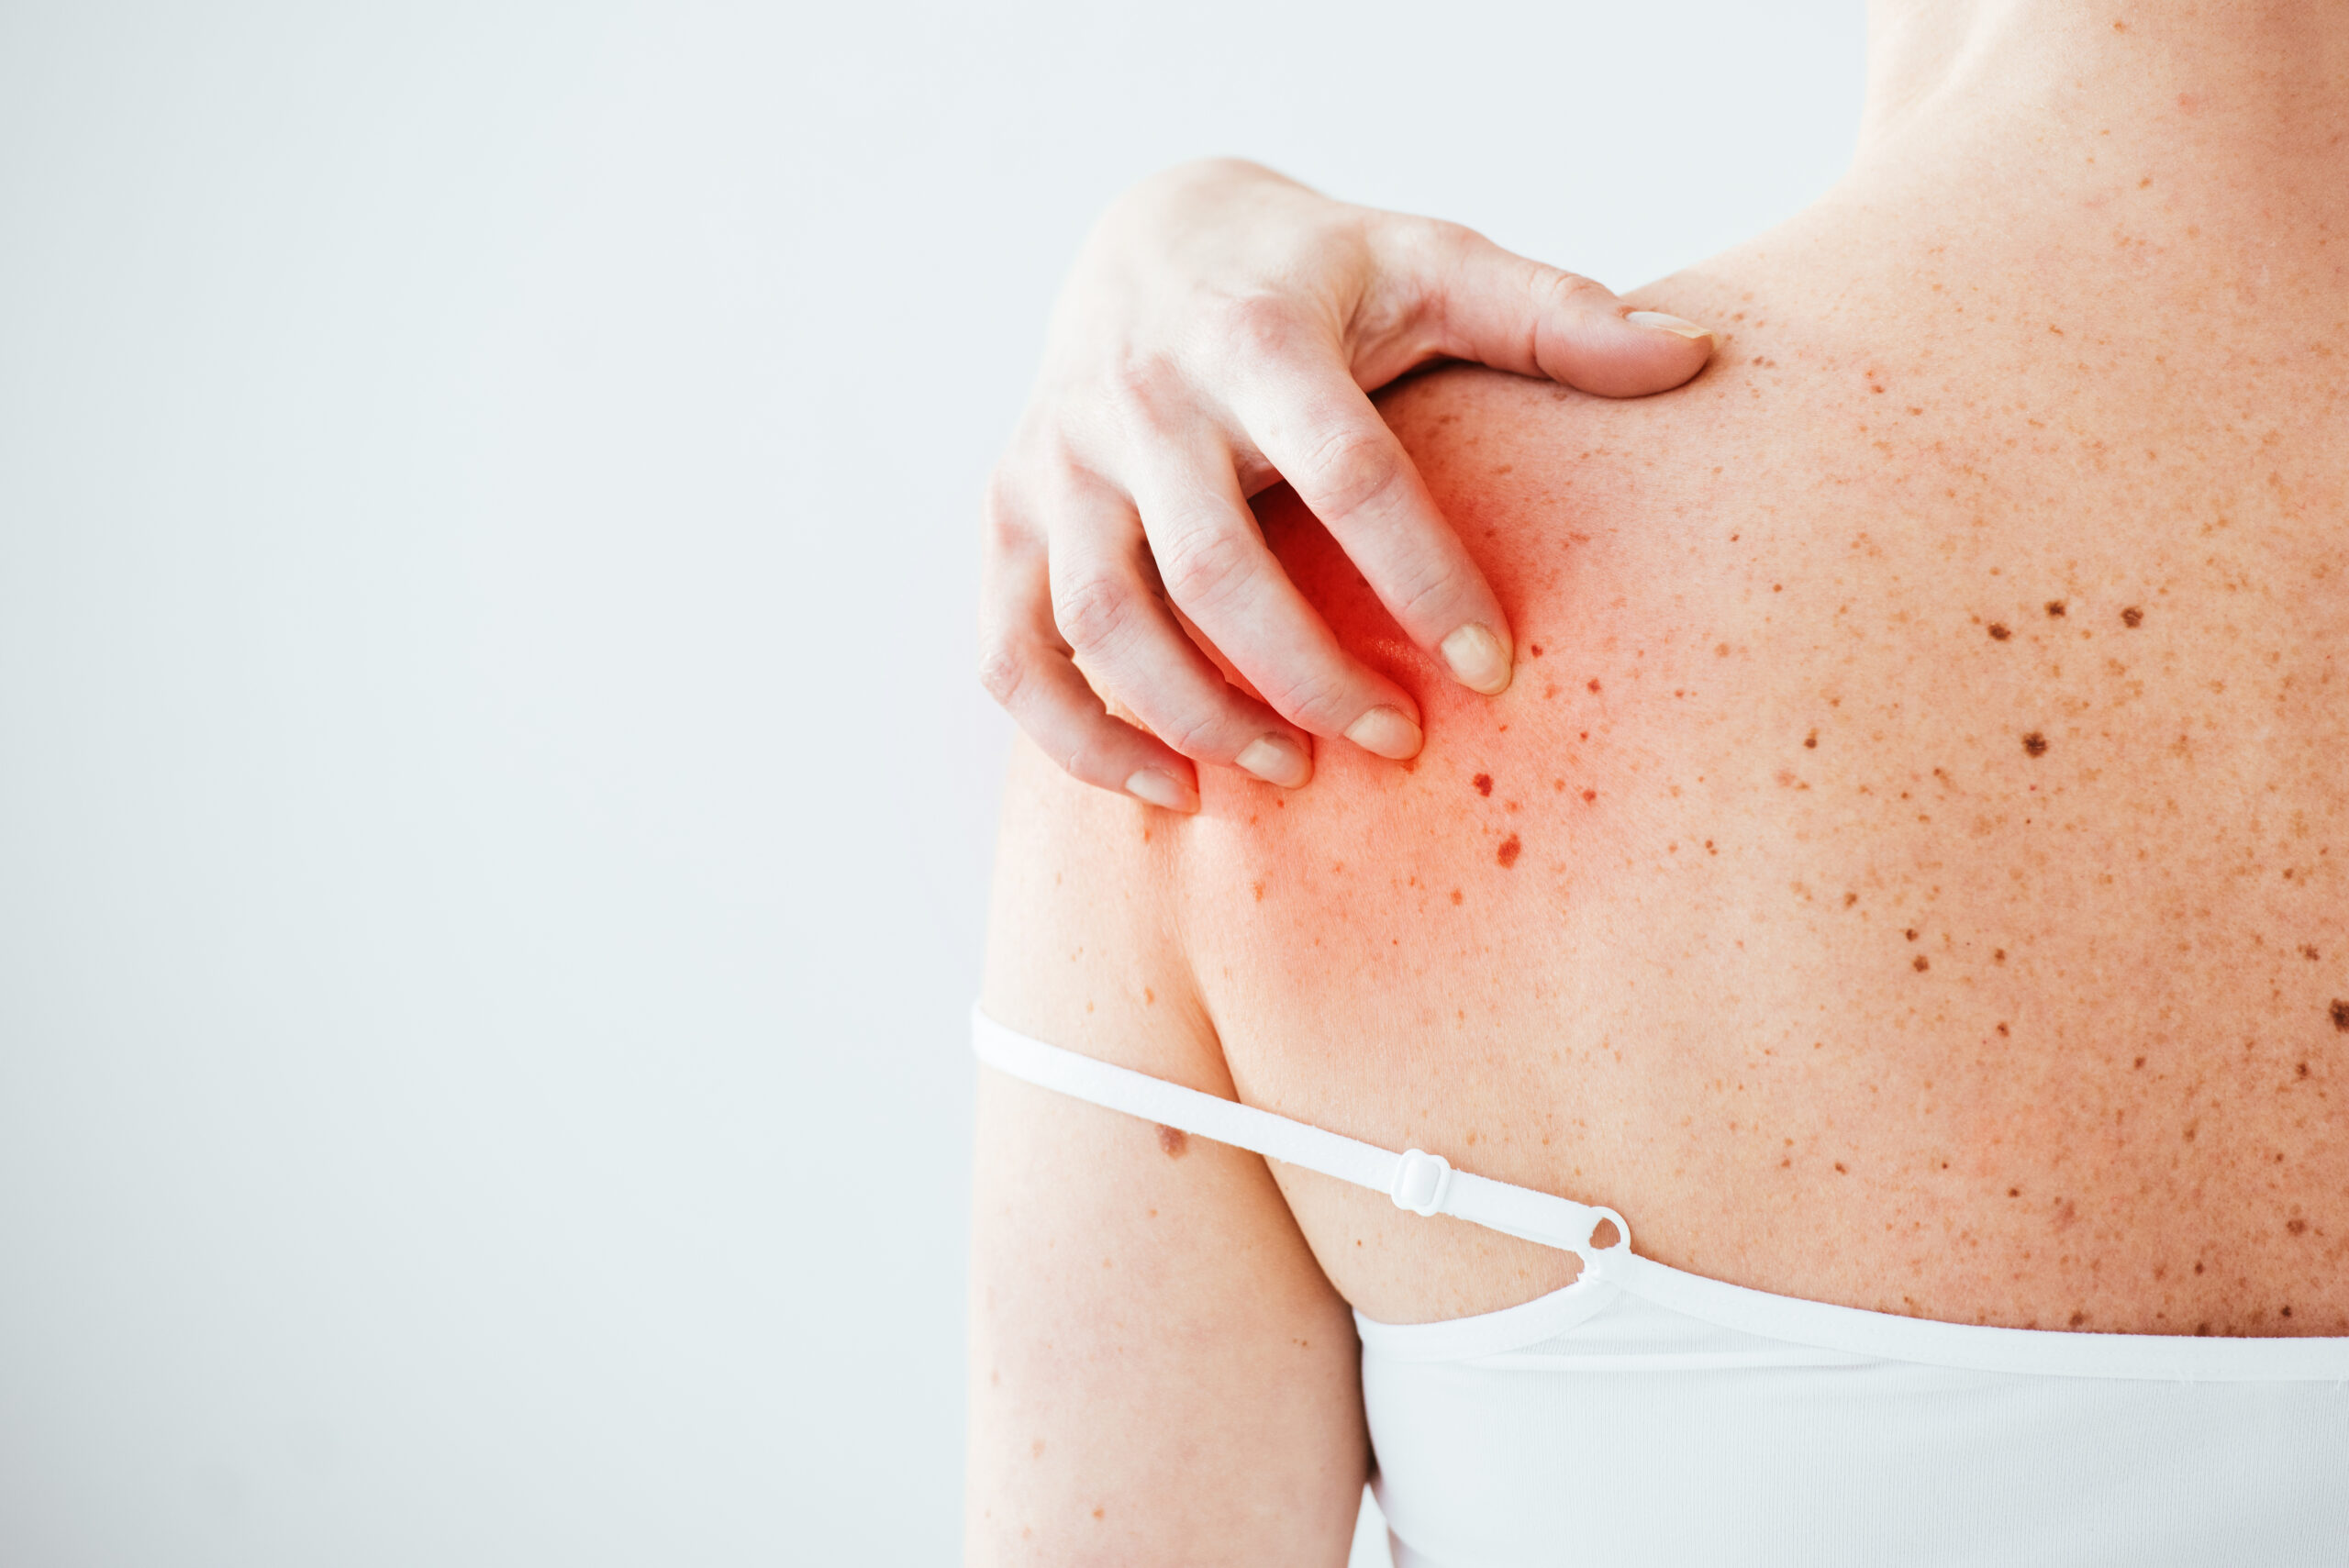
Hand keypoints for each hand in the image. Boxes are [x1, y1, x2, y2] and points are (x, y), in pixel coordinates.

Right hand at [980, 159, 1714, 811]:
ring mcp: (1056, 462)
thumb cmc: (1317, 276)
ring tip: (1289, 774)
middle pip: (1213, 569)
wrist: (1148, 239)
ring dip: (1197, 716)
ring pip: (1104, 621)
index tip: (1497, 667)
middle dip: (1310, 674)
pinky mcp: (1007, 516)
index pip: (1348, 472)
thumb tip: (1694, 357)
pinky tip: (1170, 791)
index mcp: (1256, 333)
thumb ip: (1552, 314)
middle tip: (1399, 743)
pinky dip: (1079, 737)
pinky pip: (1014, 654)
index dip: (1424, 578)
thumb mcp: (1430, 264)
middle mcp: (1139, 397)